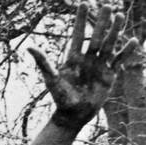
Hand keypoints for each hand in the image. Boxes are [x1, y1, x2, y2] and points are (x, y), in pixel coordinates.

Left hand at [31, 4, 140, 128]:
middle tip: (107, 6)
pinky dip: (126, 51)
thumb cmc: (60, 98)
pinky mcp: (109, 74)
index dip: (80, 20)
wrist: (74, 114)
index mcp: (73, 58)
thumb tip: (29, 47)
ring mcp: (99, 65)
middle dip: (101, 22)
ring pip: (109, 44)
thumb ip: (43, 63)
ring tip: (119, 16)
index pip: (77, 35)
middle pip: (96, 36)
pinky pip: (119, 59)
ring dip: (114, 31)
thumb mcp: (51, 79)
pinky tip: (133, 40)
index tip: (83, 4)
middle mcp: (87, 59)